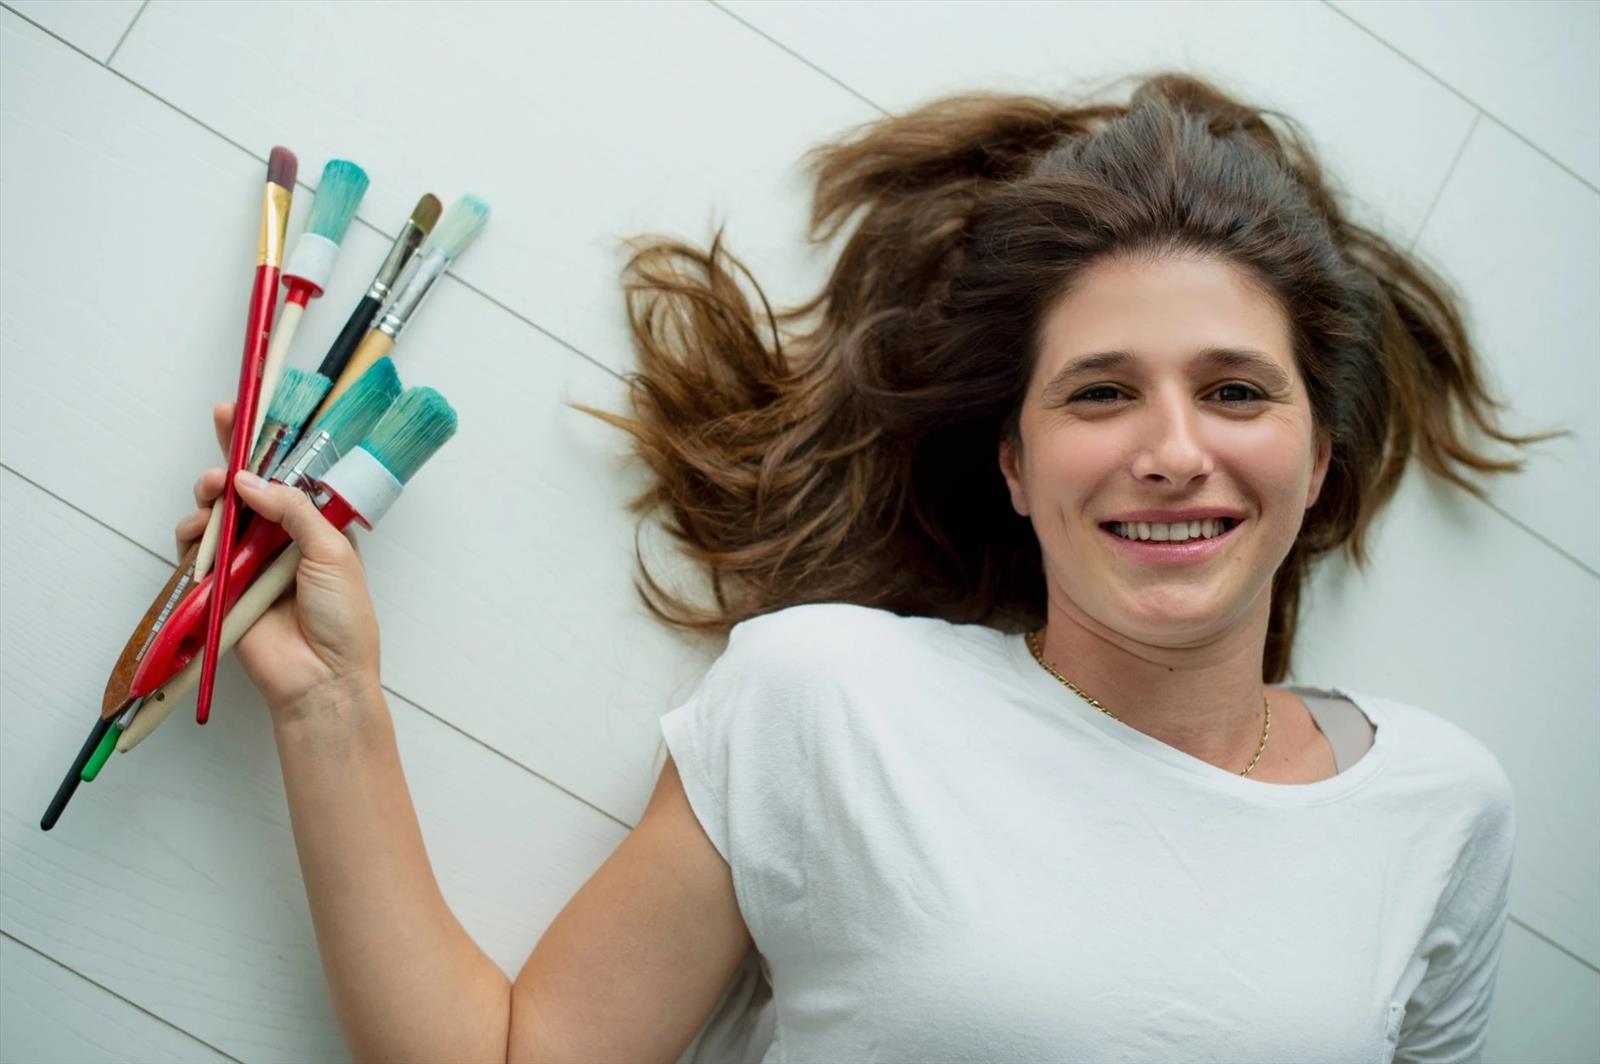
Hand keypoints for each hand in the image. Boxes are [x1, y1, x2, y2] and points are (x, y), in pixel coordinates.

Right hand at [175, 402, 381, 720]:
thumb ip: (291, 510)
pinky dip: (192, 537)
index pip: (287, 477)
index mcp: (317, 527)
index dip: (265, 447)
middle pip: (246, 491)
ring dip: (209, 500)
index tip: (242, 411)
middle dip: (228, 465)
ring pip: (218, 517)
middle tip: (220, 453)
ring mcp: (249, 563)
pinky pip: (198, 554)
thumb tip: (247, 481)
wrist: (322, 679)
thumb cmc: (343, 619)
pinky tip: (197, 532)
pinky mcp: (222, 587)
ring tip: (211, 496)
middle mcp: (281, 540)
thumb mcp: (330, 552)